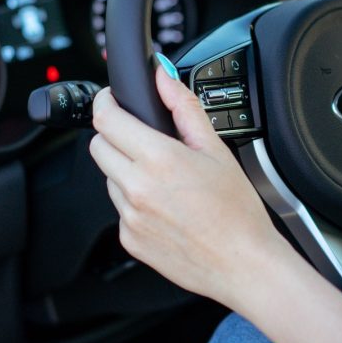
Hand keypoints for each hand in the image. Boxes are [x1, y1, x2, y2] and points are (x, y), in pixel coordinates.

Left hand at [88, 68, 290, 309]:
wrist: (243, 264)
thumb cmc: (237, 212)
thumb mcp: (216, 149)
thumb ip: (184, 107)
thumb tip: (163, 78)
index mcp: (158, 159)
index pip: (106, 119)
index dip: (106, 103)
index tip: (113, 101)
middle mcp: (137, 188)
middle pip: (98, 146)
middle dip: (115, 135)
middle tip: (143, 139)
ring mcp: (129, 217)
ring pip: (109, 178)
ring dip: (126, 171)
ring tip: (166, 181)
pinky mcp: (129, 239)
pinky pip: (120, 209)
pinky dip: (135, 203)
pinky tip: (166, 207)